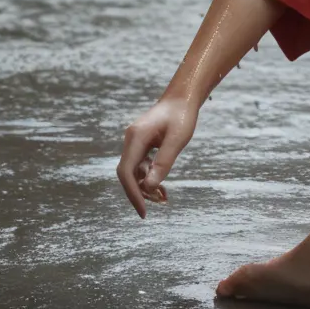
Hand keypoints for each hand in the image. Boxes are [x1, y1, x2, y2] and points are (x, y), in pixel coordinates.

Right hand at [118, 96, 197, 217]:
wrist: (183, 97)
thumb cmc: (182, 116)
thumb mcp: (177, 140)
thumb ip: (163, 162)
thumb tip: (149, 188)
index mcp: (136, 137)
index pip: (126, 171)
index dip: (133, 193)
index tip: (143, 211)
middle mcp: (131, 140)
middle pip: (127, 173)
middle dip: (139, 192)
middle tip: (155, 207)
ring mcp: (135, 141)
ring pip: (134, 171)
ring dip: (146, 186)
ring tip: (164, 197)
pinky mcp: (142, 143)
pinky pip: (141, 165)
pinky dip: (149, 176)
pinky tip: (162, 187)